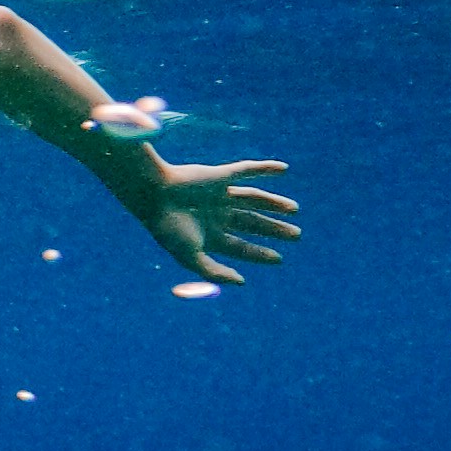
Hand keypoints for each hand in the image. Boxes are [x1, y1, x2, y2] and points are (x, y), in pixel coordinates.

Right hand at [140, 157, 299, 285]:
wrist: (153, 195)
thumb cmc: (168, 228)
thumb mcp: (191, 257)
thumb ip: (215, 272)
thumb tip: (242, 282)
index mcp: (208, 235)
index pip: (240, 246)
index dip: (259, 253)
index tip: (279, 259)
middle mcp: (216, 215)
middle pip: (251, 223)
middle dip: (273, 230)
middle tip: (297, 236)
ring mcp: (218, 194)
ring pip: (253, 199)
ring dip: (274, 203)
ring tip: (295, 210)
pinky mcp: (220, 176)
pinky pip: (247, 170)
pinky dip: (265, 169)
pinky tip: (284, 169)